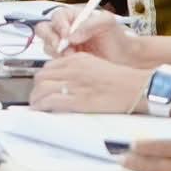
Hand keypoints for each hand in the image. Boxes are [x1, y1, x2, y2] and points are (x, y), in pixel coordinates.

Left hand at [29, 51, 154, 113]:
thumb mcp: (96, 65)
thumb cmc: (120, 80)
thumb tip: (65, 80)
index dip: (43, 78)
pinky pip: (51, 101)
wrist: (135, 88)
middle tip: (37, 98)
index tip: (43, 87)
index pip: (49, 67)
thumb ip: (79, 69)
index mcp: (77, 59)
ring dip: (35, 98)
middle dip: (36, 88)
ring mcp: (74, 84)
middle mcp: (72, 69)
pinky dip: (41, 106)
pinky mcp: (78, 100)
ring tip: (36, 106)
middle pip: (41, 76)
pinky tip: (40, 110)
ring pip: (42, 88)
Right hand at [37, 7, 139, 61]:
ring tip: (73, 56)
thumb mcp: (107, 23)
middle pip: (44, 29)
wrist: (124, 59)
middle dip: (50, 38)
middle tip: (61, 47)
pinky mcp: (65, 60)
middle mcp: (65, 29)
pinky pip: (54, 60)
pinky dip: (60, 62)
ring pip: (47, 45)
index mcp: (73, 16)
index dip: (59, 25)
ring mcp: (64, 45)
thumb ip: (89, 24)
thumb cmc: (116, 38)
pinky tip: (73, 63)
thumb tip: (72, 35)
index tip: (67, 34)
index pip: (58, 16)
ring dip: (57, 52)